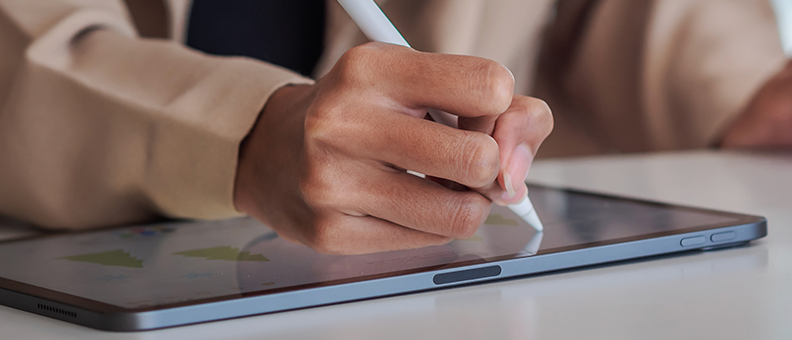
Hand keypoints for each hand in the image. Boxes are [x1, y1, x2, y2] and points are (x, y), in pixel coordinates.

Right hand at [233, 43, 553, 254]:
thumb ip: (497, 107)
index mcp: (370, 69)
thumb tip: (518, 168)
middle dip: (489, 166)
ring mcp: (333, 182)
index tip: (477, 114)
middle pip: (479, 157)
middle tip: (467, 160)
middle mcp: (343, 122)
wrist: (273, 151)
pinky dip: (433, 226)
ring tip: (441, 186)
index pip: (489, 86)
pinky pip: (427, 242)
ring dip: (468, 204)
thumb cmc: (364, 112)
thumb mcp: (419, 82)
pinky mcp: (332, 233)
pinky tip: (406, 204)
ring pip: (460, 213)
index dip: (500, 108)